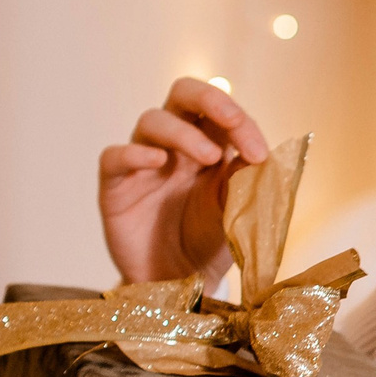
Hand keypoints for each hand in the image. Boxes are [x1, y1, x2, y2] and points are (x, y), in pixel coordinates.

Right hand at [99, 78, 273, 287]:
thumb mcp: (236, 210)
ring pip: (152, 120)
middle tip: (232, 120)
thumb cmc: (209, 240)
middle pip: (184, 94)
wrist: (179, 282)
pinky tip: (157, 160)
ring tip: (208, 156)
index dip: (243, 124)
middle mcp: (176, 144)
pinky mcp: (115, 185)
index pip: (223, 114)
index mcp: (211, 144)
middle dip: (210, 98)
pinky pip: (115, 155)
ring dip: (183, 133)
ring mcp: (143, 161)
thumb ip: (246, 181)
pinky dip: (134, 153)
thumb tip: (261, 156)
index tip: (260, 154)